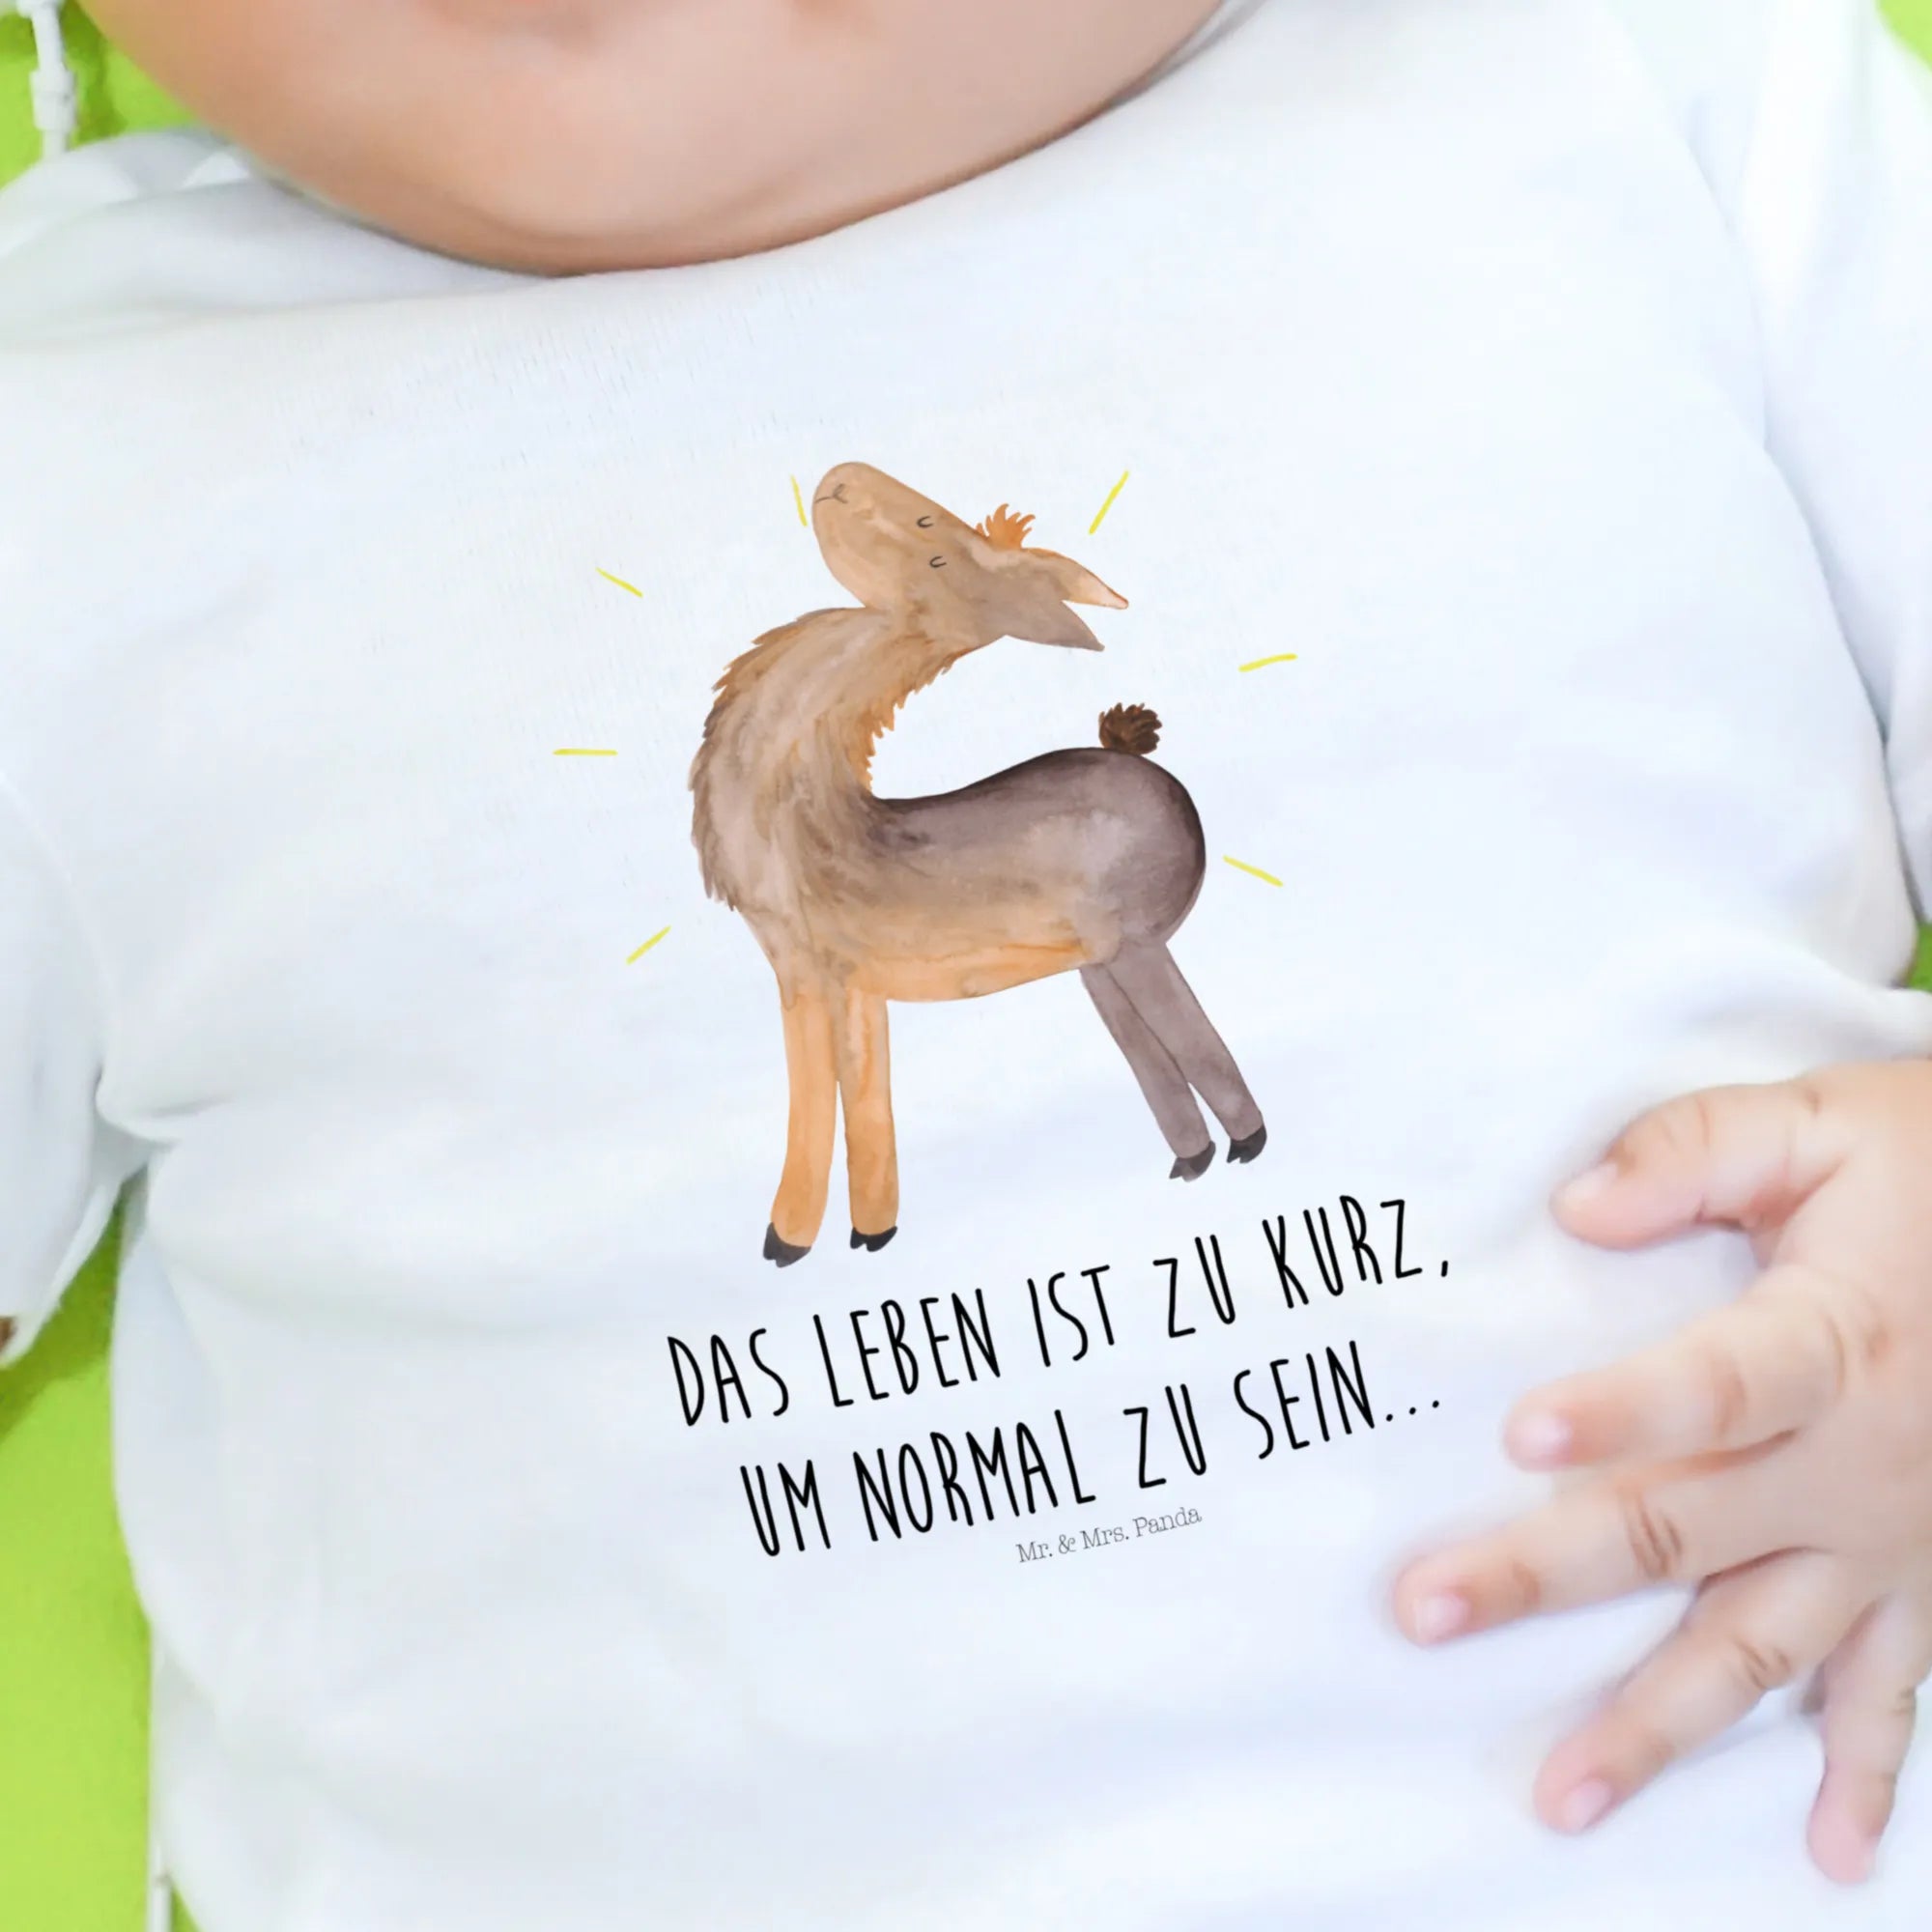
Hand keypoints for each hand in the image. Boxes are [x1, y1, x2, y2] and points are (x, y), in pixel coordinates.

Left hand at [1392, 1061, 1931, 1883]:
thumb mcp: (1823, 1123)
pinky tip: (1828, 1857)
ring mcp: (1894, 1538)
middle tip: (1425, 1613)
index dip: (1623, 1411)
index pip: (1715, 1386)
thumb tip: (1577, 1207)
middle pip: (1687, 1530)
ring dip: (1662, 1725)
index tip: (1521, 1434)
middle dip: (1546, 1574)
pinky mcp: (1926, 1577)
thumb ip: (1696, 1151)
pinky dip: (1864, 1775)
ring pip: (1765, 1647)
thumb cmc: (1931, 1167)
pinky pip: (1896, 1691)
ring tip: (1565, 1795)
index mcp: (1832, 1341)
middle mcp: (1860, 1463)